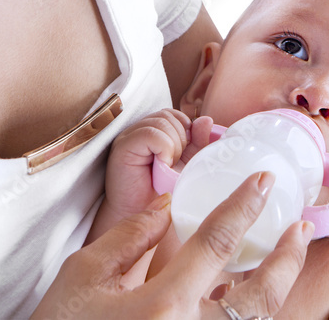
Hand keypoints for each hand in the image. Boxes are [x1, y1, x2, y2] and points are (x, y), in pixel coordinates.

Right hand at [32, 172, 312, 319]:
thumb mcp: (82, 276)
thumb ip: (130, 236)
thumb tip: (169, 205)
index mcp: (163, 307)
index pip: (216, 242)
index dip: (243, 205)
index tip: (261, 180)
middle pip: (261, 296)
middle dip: (288, 258)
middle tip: (301, 227)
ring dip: (277, 289)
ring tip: (286, 258)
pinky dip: (248, 316)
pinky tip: (247, 296)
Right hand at [93, 109, 213, 236]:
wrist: (141, 215)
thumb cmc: (161, 191)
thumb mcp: (186, 164)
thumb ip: (196, 141)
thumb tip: (205, 120)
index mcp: (152, 130)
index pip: (174, 114)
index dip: (186, 130)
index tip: (184, 153)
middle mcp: (137, 129)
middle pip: (169, 115)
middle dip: (181, 138)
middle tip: (175, 162)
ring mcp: (128, 136)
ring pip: (162, 122)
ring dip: (174, 145)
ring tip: (168, 166)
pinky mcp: (123, 146)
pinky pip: (151, 134)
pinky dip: (164, 148)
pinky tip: (162, 165)